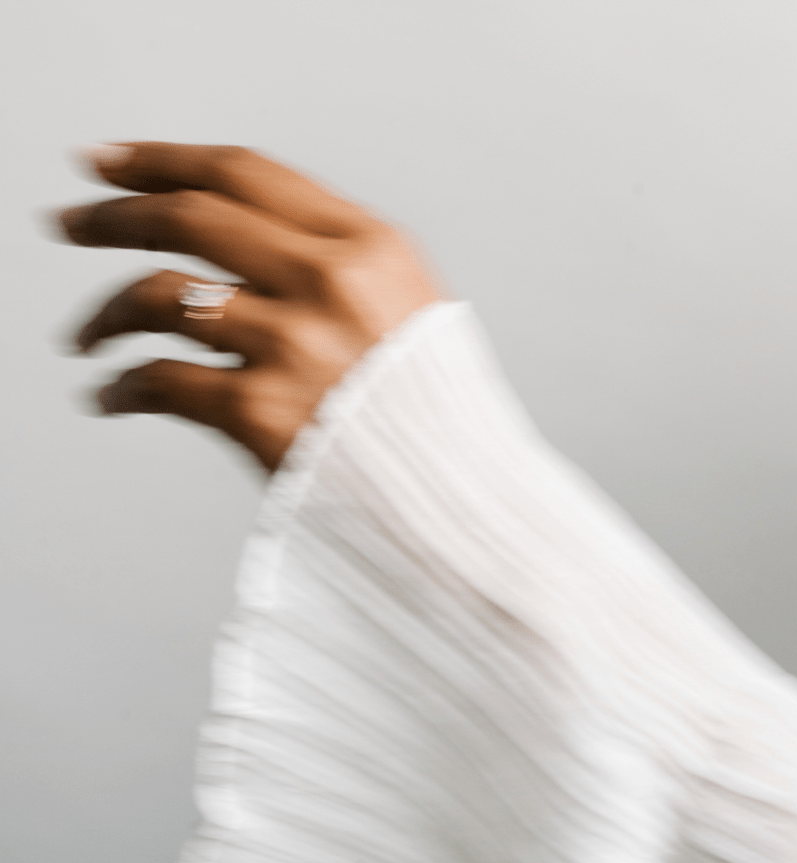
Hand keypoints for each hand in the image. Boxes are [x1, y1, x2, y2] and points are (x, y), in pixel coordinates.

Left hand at [57, 142, 444, 471]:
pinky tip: (110, 393)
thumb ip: (341, 266)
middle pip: (189, 218)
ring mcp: (292, 347)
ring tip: (87, 335)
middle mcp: (328, 283)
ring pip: (158, 297)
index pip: (244, 174)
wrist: (459, 502)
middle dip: (111, 214)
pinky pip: (161, 382)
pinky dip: (122, 388)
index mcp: (370, 246)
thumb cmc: (438, 417)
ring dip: (104, 314)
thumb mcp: (413, 309)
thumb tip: (249, 243)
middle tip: (71, 221)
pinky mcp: (261, 413)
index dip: (163, 160)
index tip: (111, 161)